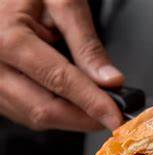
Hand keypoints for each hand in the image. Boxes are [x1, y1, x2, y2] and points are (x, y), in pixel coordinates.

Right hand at [0, 0, 123, 131]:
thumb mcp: (63, 3)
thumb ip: (87, 44)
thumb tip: (110, 81)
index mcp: (8, 39)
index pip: (60, 81)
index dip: (93, 103)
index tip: (116, 117)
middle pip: (44, 110)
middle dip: (84, 119)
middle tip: (113, 116)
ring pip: (34, 117)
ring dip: (70, 119)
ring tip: (94, 104)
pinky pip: (24, 113)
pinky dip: (54, 113)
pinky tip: (71, 102)